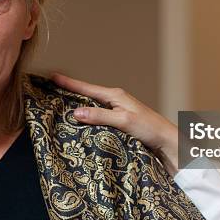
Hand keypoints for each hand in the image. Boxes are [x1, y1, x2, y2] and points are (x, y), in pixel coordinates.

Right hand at [51, 73, 179, 175]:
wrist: (168, 142)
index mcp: (116, 96)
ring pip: (92, 106)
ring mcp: (118, 112)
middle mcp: (116, 101)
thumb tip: (76, 112)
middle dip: (70, 92)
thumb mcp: (123, 121)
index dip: (69, 83)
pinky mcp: (120, 123)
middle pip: (88, 95)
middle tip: (51, 89)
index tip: (52, 77)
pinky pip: (98, 117)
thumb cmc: (150, 128)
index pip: (87, 88)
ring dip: (78, 106)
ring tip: (60, 105)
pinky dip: (87, 118)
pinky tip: (80, 124)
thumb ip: (100, 116)